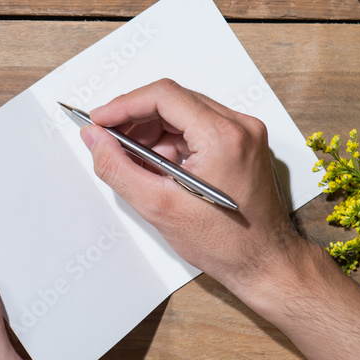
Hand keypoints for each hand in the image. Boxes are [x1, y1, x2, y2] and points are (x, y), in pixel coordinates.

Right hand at [81, 79, 308, 299]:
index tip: (100, 120)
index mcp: (224, 137)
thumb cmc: (227, 243)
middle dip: (135, 119)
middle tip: (108, 139)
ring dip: (152, 132)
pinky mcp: (242, 143)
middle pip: (173, 100)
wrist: (264, 263)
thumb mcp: (158, 206)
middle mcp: (240, 127)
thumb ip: (117, 167)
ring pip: (183, 113)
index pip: (164, 96)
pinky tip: (157, 167)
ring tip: (133, 161)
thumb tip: (95, 139)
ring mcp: (244, 133)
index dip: (124, 105)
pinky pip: (197, 127)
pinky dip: (171, 142)